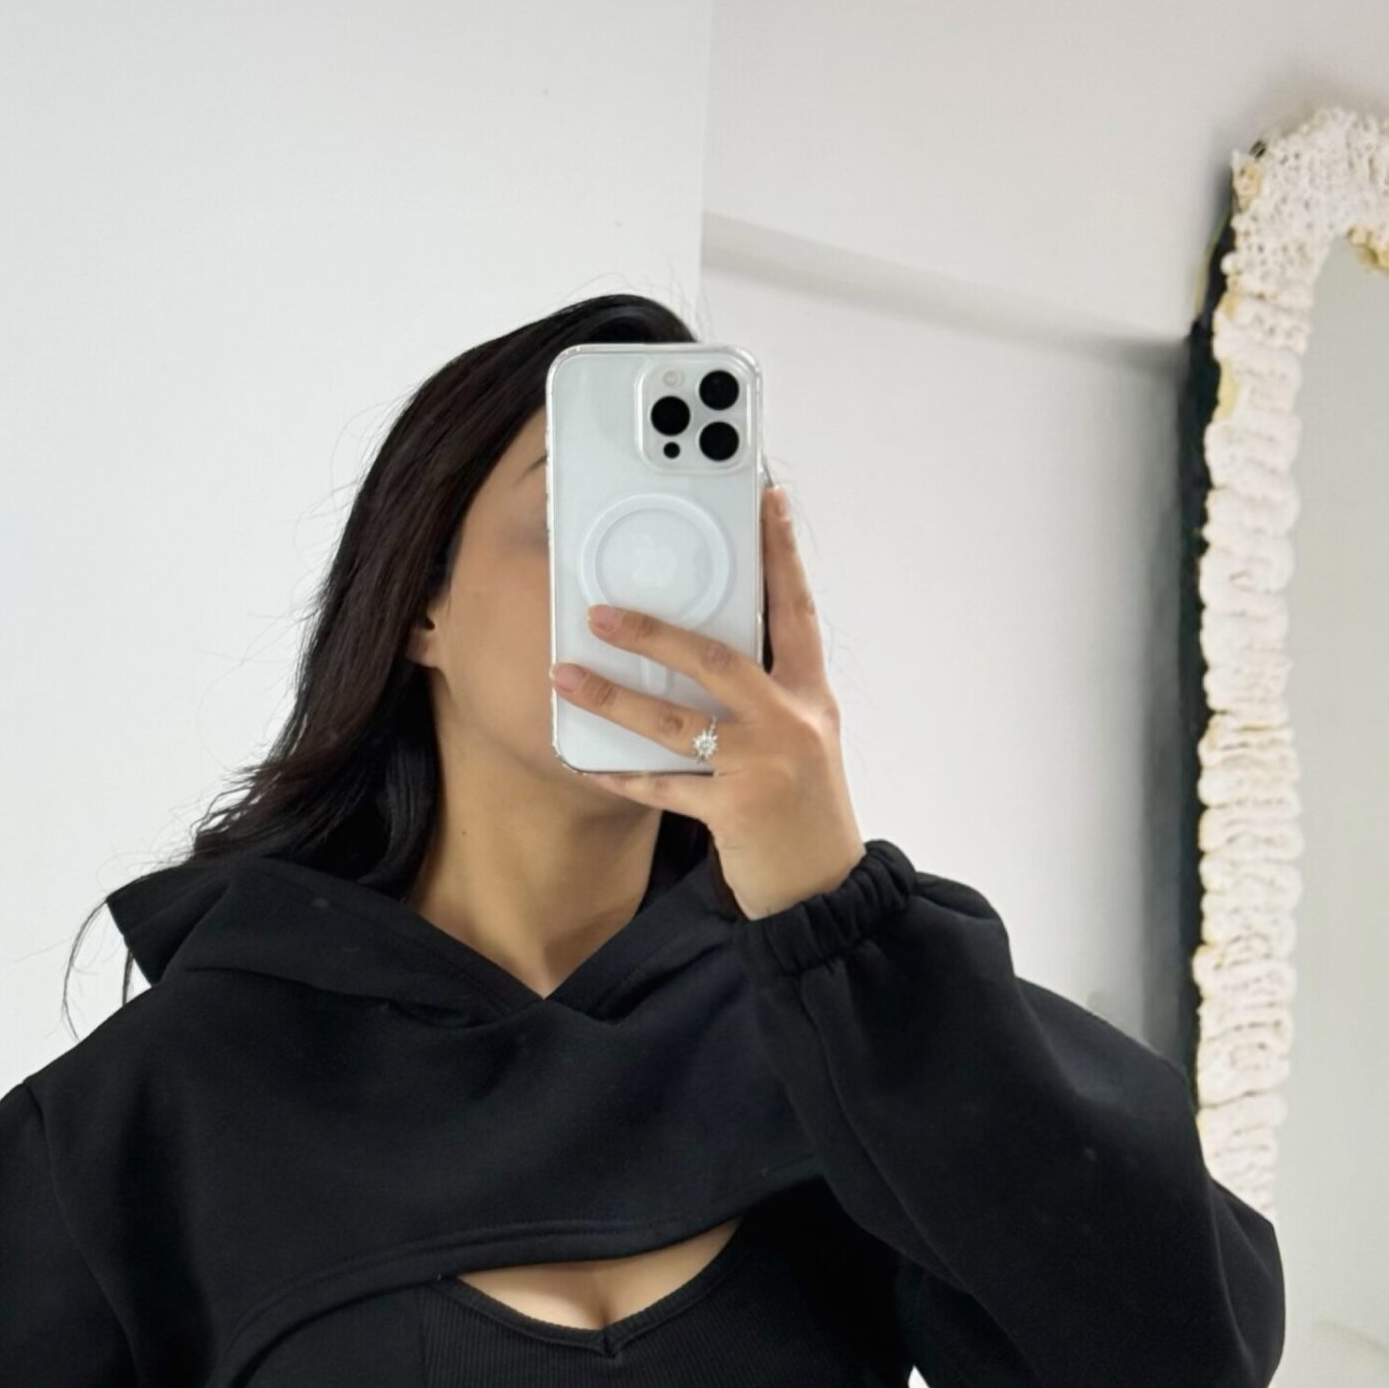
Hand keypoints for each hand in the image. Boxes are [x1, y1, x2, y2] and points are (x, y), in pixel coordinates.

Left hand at [549, 482, 867, 920]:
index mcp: (810, 696)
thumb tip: (704, 653)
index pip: (796, 610)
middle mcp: (791, 722)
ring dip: (613, 698)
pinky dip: (623, 774)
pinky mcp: (736, 812)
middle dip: (654, 632)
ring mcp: (763, 767)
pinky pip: (664, 787)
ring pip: (676, 723)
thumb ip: (765, 695)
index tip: (765, 499)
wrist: (824, 889)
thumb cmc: (805, 811)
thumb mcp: (803, 739)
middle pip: (717, 659)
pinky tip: (586, 762)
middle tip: (599, 612)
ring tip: (564, 676)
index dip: (781, 553)